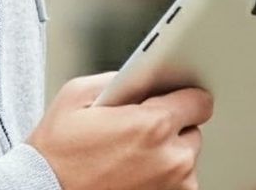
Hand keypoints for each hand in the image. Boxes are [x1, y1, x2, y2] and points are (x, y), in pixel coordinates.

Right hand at [26, 73, 212, 189]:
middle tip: (134, 130)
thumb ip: (120, 78)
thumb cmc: (56, 152)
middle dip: (168, 126)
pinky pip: (175, 181)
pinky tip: (129, 172)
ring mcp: (173, 187)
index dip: (181, 97)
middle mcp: (172, 160)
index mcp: (153, 126)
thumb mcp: (76, 95)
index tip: (169, 99)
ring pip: (184, 158)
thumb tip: (144, 76)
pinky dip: (158, 175)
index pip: (199, 100)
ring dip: (165, 153)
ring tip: (126, 156)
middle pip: (192, 129)